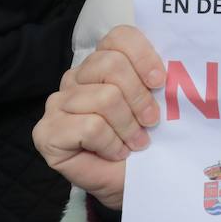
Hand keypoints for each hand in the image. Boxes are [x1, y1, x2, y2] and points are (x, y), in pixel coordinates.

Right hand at [33, 25, 165, 210]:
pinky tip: (115, 153)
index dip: (143, 56)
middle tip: (151, 121)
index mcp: (101, 63)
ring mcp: (56, 104)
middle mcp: (75, 78)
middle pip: (110, 64)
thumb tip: (174, 67)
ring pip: (104, 97)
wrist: (133, 184)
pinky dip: (111, 143)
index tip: (160, 81)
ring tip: (135, 143)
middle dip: (140, 97)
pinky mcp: (47, 133)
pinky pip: (90, 126)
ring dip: (128, 127)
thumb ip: (157, 79)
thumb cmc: (144, 142)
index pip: (118, 37)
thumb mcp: (156, 104)